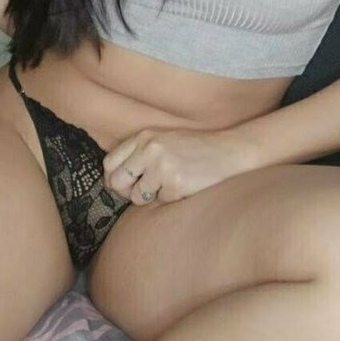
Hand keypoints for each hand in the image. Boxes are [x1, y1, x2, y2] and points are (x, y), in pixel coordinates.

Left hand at [103, 126, 257, 204]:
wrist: (230, 152)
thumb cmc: (197, 149)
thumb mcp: (164, 140)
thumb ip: (140, 153)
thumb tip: (114, 178)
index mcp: (144, 137)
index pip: (110, 162)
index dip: (114, 178)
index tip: (124, 185)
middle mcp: (150, 149)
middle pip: (118, 181)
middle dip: (127, 192)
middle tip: (144, 192)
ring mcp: (162, 167)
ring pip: (138, 197)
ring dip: (152, 197)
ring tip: (171, 184)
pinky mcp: (175, 184)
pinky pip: (161, 203)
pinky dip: (171, 199)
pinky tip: (185, 186)